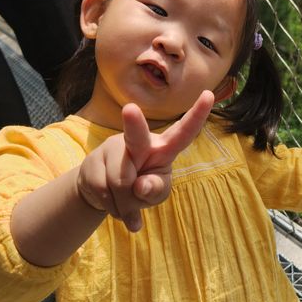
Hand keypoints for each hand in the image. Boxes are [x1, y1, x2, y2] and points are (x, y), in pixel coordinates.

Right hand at [77, 91, 213, 232]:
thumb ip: (155, 190)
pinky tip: (111, 201)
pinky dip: (110, 206)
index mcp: (164, 148)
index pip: (184, 132)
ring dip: (123, 203)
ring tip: (124, 201)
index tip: (209, 95)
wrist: (103, 193)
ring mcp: (113, 148)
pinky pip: (102, 190)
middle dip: (134, 123)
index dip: (197, 115)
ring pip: (119, 180)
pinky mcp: (93, 161)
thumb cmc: (140, 188)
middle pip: (137, 136)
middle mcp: (139, 142)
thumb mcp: (156, 193)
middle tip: (130, 109)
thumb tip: (141, 186)